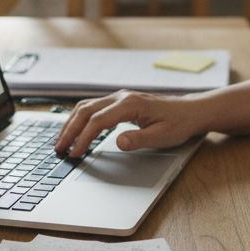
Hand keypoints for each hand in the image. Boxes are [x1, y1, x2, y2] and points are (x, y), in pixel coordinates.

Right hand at [53, 90, 202, 157]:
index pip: (97, 121)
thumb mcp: (162, 136)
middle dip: (70, 130)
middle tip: (59, 148)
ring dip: (72, 123)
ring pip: (86, 107)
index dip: (83, 138)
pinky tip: (76, 130)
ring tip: (62, 141)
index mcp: (129, 104)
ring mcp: (119, 97)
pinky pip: (94, 107)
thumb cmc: (178, 123)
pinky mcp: (120, 102)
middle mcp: (121, 97)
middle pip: (86, 111)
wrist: (190, 111)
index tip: (75, 153)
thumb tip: (117, 142)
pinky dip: (80, 119)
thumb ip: (138, 139)